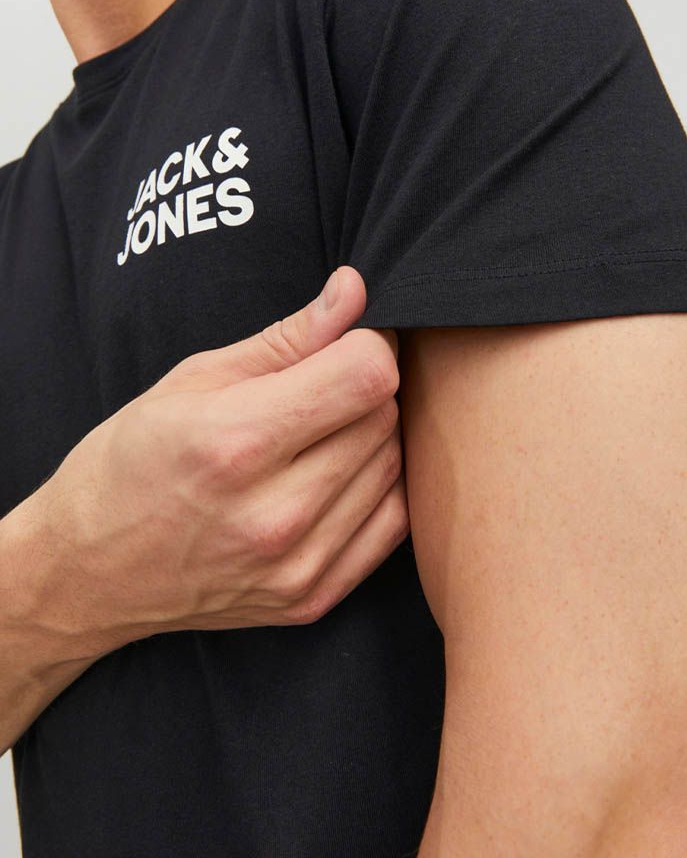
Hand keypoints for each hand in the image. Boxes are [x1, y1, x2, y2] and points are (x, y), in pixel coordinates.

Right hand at [30, 266, 408, 655]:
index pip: (365, 376)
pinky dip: (377, 488)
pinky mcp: (312, 600)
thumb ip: (287, 337)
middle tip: (324, 386)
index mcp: (235, 442)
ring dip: (372, 437)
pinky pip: (392, 524)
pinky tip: (337, 476)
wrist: (89, 576)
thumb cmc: (130, 464)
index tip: (347, 343)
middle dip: (365, 387)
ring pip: (394, 467)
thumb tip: (355, 290)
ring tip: (321, 433)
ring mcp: (296, 566)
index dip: (367, 343)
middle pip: (382, 417)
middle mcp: (273, 513)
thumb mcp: (192, 381)